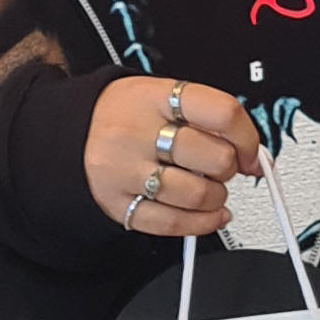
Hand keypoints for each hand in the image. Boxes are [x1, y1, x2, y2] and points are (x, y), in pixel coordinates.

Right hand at [86, 76, 262, 238]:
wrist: (67, 133)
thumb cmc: (123, 115)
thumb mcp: (159, 96)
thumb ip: (205, 118)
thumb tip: (252, 154)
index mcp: (155, 97)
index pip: (222, 113)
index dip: (248, 138)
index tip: (250, 151)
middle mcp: (137, 132)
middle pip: (214, 158)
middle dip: (229, 168)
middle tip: (221, 167)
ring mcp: (125, 170)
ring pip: (197, 194)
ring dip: (216, 198)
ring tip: (210, 190)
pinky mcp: (118, 203)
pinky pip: (173, 222)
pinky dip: (202, 223)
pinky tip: (209, 215)